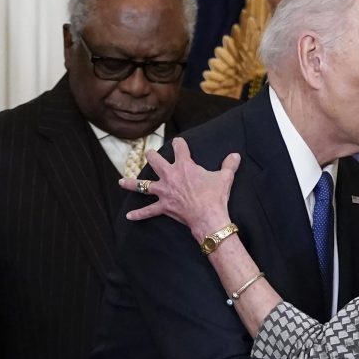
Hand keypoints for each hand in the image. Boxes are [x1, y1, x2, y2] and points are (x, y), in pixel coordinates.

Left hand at [118, 138, 240, 239]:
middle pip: (155, 161)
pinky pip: (148, 211)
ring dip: (132, 183)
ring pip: (142, 185)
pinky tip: (129, 216)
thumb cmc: (215, 196)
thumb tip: (236, 155)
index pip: (179, 148)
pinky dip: (139, 214)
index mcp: (184, 166)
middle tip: (150, 154)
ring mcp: (164, 192)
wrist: (208, 216)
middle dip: (152, 156)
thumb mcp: (225, 177)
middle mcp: (170, 176)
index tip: (178, 142)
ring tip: (122, 181)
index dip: (179, 143)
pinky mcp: (163, 206)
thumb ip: (229, 165)